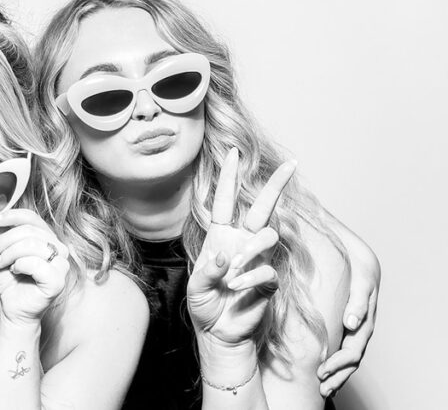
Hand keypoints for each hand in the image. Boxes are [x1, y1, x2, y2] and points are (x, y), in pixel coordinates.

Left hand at [0, 208, 69, 327]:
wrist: (11, 309)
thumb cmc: (9, 281)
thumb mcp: (1, 252)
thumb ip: (2, 234)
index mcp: (47, 238)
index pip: (32, 218)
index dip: (11, 216)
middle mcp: (58, 249)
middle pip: (29, 231)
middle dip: (4, 240)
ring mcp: (61, 265)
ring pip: (31, 245)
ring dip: (8, 253)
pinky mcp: (58, 281)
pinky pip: (35, 263)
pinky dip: (19, 265)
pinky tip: (14, 271)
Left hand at [187, 148, 293, 345]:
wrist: (220, 335)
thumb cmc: (205, 307)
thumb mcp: (196, 288)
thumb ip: (208, 271)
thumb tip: (225, 256)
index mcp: (219, 237)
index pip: (224, 201)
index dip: (227, 177)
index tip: (233, 152)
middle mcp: (241, 243)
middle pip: (261, 208)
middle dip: (275, 186)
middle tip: (291, 165)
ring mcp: (257, 260)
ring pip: (267, 236)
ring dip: (247, 253)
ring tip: (229, 276)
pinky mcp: (269, 280)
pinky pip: (266, 269)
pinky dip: (249, 278)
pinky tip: (236, 289)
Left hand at [318, 224, 380, 395]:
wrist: (328, 234)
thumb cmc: (319, 228)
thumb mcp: (313, 221)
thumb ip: (301, 219)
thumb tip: (280, 209)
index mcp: (364, 264)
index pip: (365, 288)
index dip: (357, 306)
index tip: (347, 323)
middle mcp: (368, 289)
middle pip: (365, 324)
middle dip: (347, 349)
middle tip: (327, 365)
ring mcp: (365, 308)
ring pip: (360, 344)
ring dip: (342, 365)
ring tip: (323, 382)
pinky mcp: (356, 324)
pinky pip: (352, 350)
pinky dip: (340, 367)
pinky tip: (325, 382)